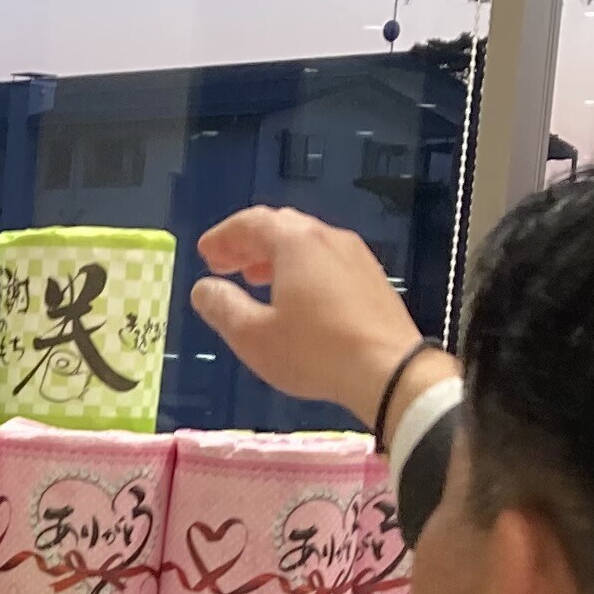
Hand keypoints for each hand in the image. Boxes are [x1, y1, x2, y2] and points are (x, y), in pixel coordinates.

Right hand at [191, 206, 437, 426]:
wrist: (389, 371)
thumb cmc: (314, 352)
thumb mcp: (254, 336)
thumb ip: (223, 307)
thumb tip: (204, 289)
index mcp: (295, 242)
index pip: (251, 222)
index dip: (223, 236)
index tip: (206, 253)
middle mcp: (327, 238)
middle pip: (282, 227)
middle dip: (249, 244)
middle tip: (226, 264)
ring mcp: (356, 256)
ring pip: (307, 244)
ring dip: (276, 257)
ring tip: (257, 280)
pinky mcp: (373, 279)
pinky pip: (328, 262)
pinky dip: (303, 269)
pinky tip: (297, 298)